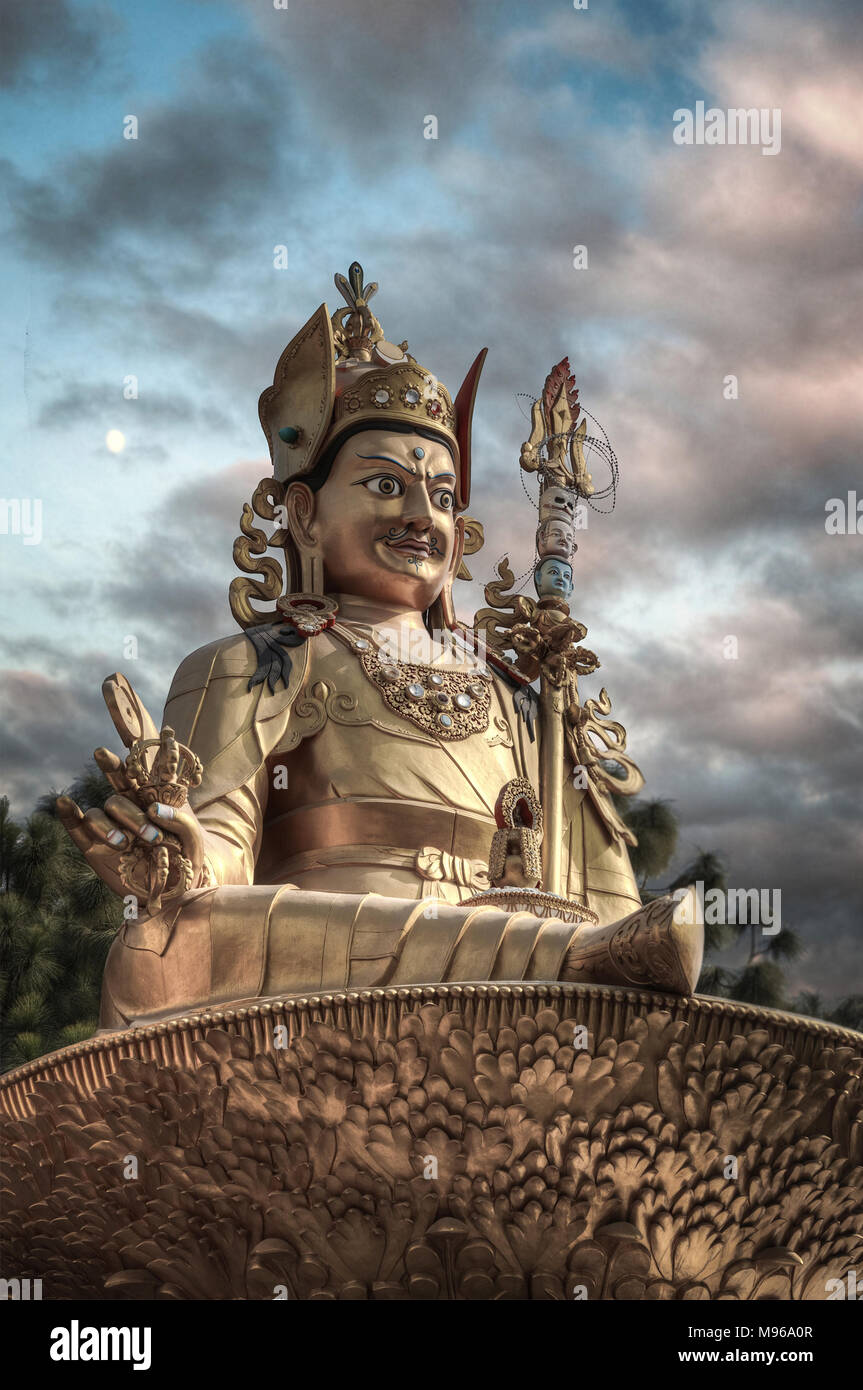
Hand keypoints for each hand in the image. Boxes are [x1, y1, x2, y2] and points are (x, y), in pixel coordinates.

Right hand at [56, 675, 206, 910]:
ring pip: (101, 812)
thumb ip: (181, 820)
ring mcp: (110, 828)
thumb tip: (153, 810)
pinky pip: (77, 826)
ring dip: (111, 826)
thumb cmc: (188, 861)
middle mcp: (129, 808)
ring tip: (126, 846)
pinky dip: (69, 814)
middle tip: (151, 837)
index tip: (107, 751)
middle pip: (118, 793)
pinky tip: (64, 802)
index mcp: (151, 799)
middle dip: (131, 813)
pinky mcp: (94, 848)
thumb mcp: (195, 838)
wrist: (177, 894)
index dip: (121, 760)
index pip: (135, 773)